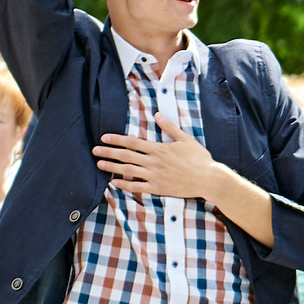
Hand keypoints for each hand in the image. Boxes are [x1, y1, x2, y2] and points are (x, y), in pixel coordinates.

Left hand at [94, 114, 224, 199]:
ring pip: (128, 171)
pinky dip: (124, 185)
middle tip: (94, 151)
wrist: (208, 179)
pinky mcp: (158, 188)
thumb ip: (169, 127)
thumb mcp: (185, 139)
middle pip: (126, 155)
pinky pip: (137, 187)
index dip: (117, 139)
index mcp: (159, 148)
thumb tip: (157, 115)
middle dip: (108, 152)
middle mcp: (154, 162)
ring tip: (99, 165)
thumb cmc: (199, 159)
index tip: (104, 138)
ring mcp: (154, 176)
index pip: (133, 142)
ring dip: (112, 167)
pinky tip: (113, 183)